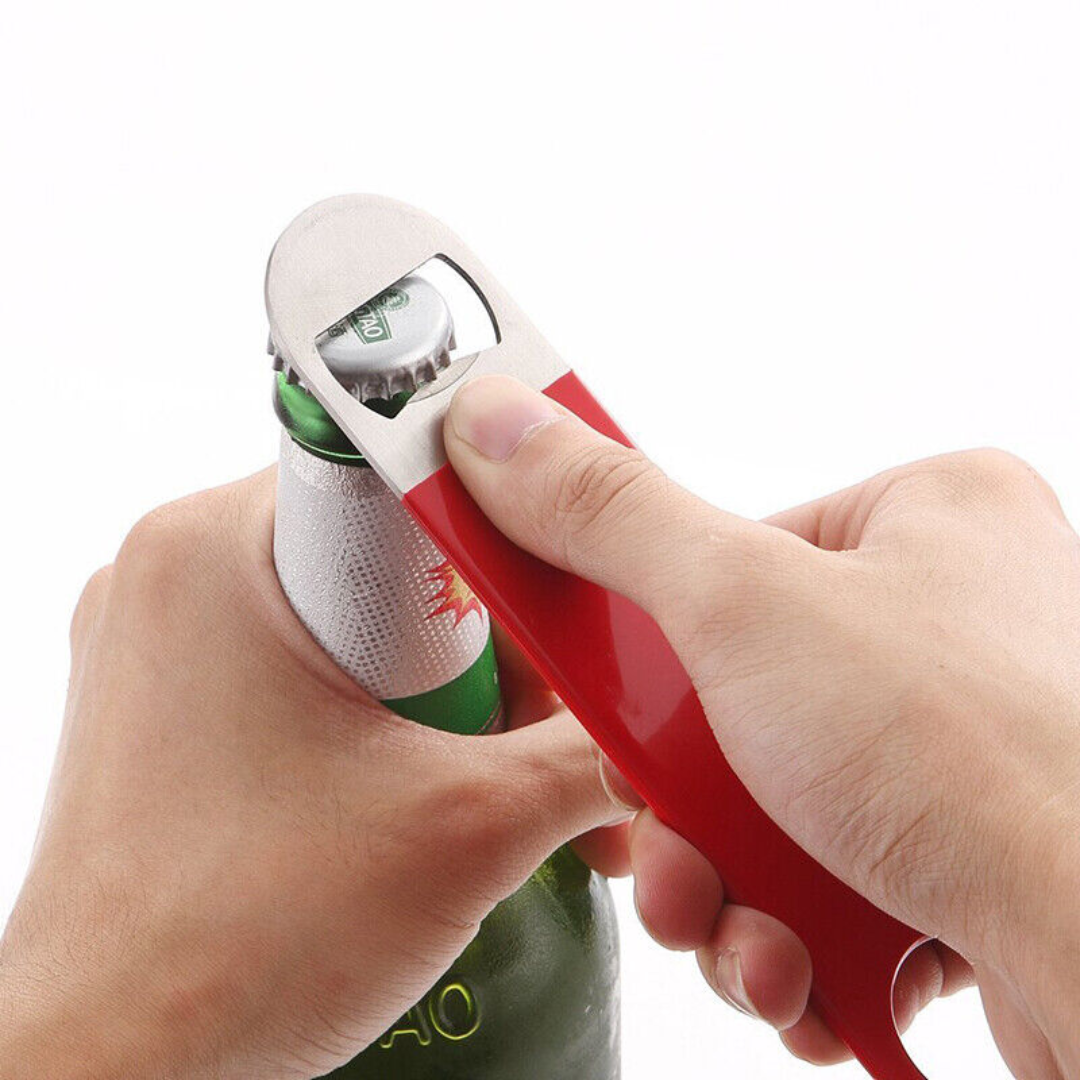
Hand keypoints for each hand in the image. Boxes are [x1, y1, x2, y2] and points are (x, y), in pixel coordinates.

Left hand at [0, 469, 624, 1079]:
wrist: (111, 1073)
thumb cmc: (234, 944)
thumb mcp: (465, 828)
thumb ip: (586, 759)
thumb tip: (656, 737)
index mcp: (216, 548)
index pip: (398, 482)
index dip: (490, 545)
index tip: (542, 614)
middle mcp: (173, 576)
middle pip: (381, 559)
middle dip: (472, 651)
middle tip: (516, 732)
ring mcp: (158, 645)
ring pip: (347, 621)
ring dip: (427, 695)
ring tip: (463, 782)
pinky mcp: (163, 709)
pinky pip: (294, 670)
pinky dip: (366, 717)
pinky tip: (403, 793)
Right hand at [443, 374, 1079, 1078]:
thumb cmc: (981, 759)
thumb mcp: (745, 602)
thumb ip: (609, 516)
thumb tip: (502, 428)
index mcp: (924, 520)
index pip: (726, 564)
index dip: (646, 648)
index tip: (601, 710)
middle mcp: (949, 624)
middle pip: (734, 702)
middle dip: (680, 806)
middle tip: (665, 852)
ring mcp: (956, 747)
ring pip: (770, 805)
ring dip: (727, 888)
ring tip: (746, 937)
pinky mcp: (957, 850)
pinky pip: (828, 874)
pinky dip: (794, 934)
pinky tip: (811, 972)